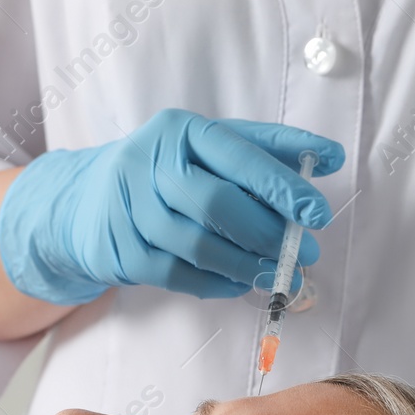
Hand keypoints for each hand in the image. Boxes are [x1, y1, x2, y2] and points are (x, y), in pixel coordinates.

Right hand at [0, 108, 344, 303]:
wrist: (84, 202)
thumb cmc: (165, 172)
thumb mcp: (208, 148)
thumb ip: (267, 150)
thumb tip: (330, 157)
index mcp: (179, 130)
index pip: (238, 155)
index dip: (281, 185)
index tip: (318, 213)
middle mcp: (148, 164)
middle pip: (216, 203)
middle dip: (267, 234)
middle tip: (304, 255)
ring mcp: (129, 210)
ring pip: (198, 245)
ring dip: (247, 266)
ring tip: (279, 275)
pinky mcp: (120, 251)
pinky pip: (178, 275)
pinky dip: (217, 284)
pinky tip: (241, 283)